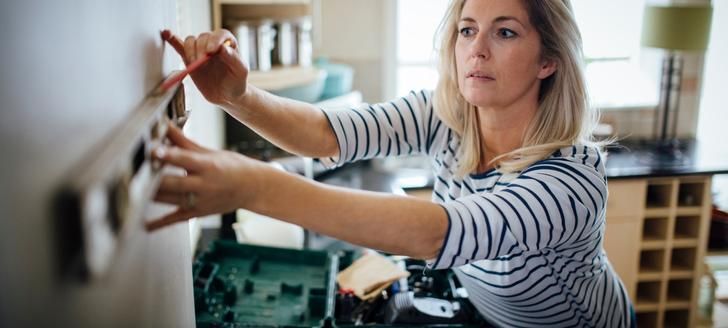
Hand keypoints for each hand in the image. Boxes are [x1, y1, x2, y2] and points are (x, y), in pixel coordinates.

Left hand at [146, 124, 263, 230]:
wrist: (252, 188)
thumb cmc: (232, 167)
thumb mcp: (210, 153)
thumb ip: (184, 142)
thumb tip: (166, 125)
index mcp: (208, 166)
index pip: (184, 159)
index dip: (168, 155)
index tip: (153, 150)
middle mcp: (204, 185)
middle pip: (173, 183)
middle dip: (154, 178)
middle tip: (135, 171)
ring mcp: (200, 201)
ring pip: (170, 200)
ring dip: (151, 195)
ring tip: (132, 189)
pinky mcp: (198, 213)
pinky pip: (175, 219)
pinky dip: (159, 223)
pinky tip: (144, 224)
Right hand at [162, 29, 247, 108]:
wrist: (226, 95)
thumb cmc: (237, 82)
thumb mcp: (241, 71)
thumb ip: (234, 59)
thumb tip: (222, 48)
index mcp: (228, 42)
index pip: (220, 34)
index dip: (214, 40)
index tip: (211, 51)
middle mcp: (213, 43)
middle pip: (203, 38)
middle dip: (201, 49)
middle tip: (202, 62)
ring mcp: (200, 50)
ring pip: (190, 41)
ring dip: (190, 50)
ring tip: (194, 64)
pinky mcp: (189, 58)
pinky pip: (179, 46)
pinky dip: (173, 40)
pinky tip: (166, 33)